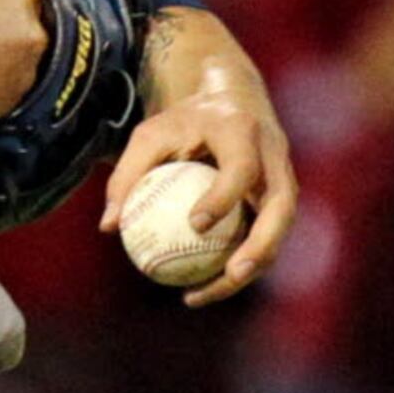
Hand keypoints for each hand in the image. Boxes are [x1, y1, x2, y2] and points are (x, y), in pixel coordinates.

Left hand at [99, 70, 297, 307]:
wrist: (231, 98)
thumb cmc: (183, 120)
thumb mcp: (149, 135)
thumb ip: (128, 175)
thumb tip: (110, 226)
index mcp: (242, 133)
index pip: (241, 169)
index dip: (223, 197)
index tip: (195, 224)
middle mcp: (273, 157)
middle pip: (280, 209)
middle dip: (262, 246)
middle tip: (231, 275)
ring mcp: (284, 180)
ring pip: (278, 233)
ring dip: (249, 268)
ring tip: (203, 294)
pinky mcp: (281, 200)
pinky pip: (265, 238)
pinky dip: (239, 265)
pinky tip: (202, 287)